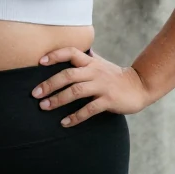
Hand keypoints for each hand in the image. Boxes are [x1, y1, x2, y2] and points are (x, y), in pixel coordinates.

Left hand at [31, 47, 152, 127]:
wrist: (139, 86)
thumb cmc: (115, 76)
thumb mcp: (100, 63)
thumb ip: (86, 58)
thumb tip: (70, 51)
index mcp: (91, 62)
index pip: (71, 52)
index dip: (55, 55)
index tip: (40, 62)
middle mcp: (95, 72)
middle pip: (68, 74)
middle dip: (50, 83)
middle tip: (35, 93)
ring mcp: (102, 86)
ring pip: (76, 91)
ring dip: (58, 100)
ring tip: (44, 107)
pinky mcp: (108, 100)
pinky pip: (89, 109)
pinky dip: (75, 117)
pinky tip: (64, 122)